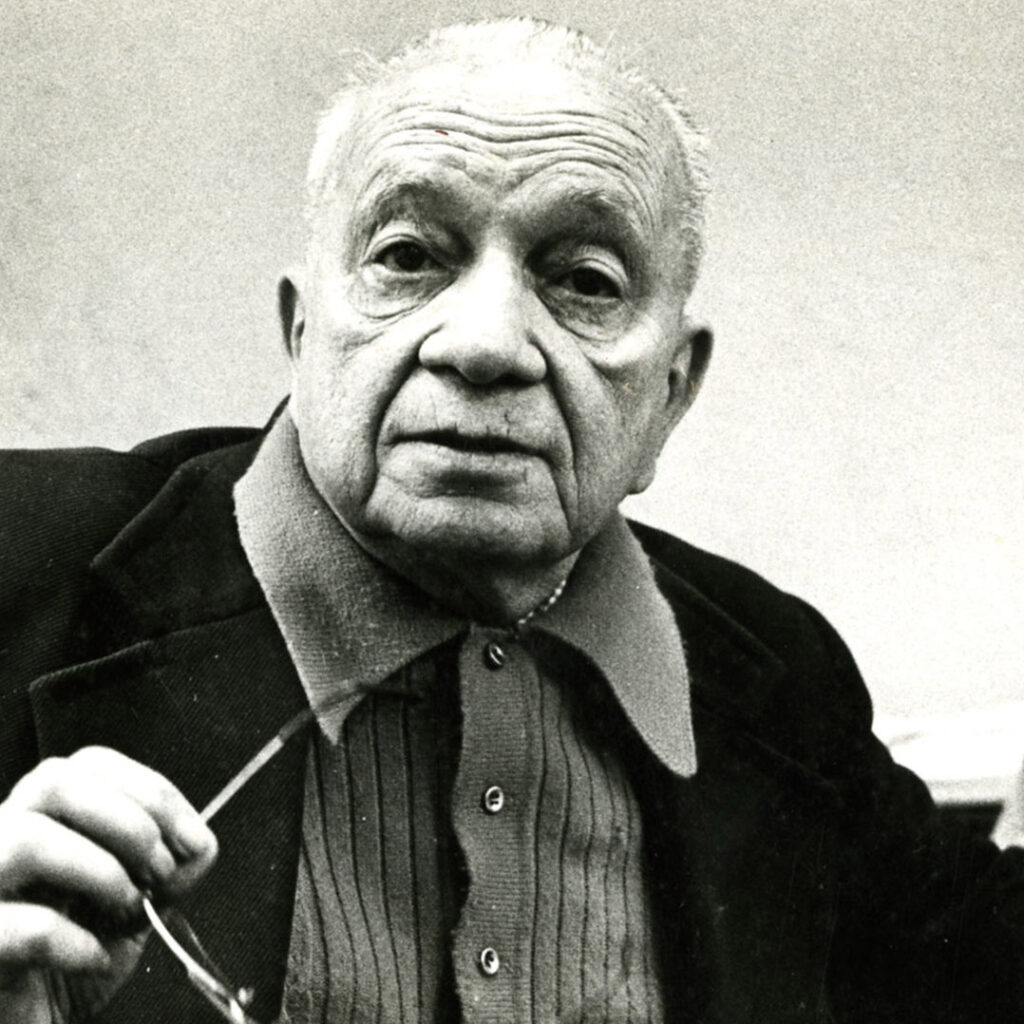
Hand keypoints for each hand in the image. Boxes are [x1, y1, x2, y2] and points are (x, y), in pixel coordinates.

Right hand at [0, 747, 217, 1022]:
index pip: (91, 763)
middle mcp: (2, 836)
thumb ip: (171, 865)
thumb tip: (197, 845)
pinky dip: (69, 937)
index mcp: (45, 816)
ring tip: (126, 907)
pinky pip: (13, 923)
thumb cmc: (81, 956)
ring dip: (99, 869)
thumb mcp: (140, 903)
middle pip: (54, 780)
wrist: (36, 1023)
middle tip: (160, 871)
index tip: (191, 838)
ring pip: (24, 837)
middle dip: (128, 821)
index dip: (150, 791)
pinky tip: (95, 955)